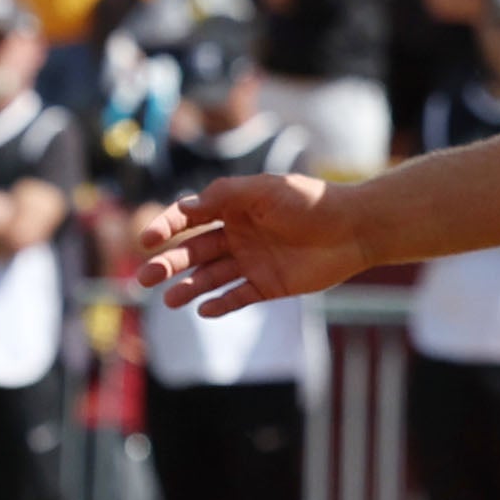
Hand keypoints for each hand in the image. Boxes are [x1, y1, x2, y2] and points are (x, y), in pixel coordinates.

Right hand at [136, 174, 368, 312]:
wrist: (354, 228)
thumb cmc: (311, 202)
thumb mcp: (266, 190)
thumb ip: (226, 195)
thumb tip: (185, 206)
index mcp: (236, 208)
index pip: (191, 218)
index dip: (167, 226)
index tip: (147, 239)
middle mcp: (240, 235)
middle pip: (195, 251)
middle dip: (168, 264)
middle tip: (144, 278)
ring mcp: (253, 261)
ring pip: (211, 277)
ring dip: (188, 287)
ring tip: (169, 299)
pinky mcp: (269, 285)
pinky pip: (238, 297)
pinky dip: (220, 305)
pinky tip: (204, 310)